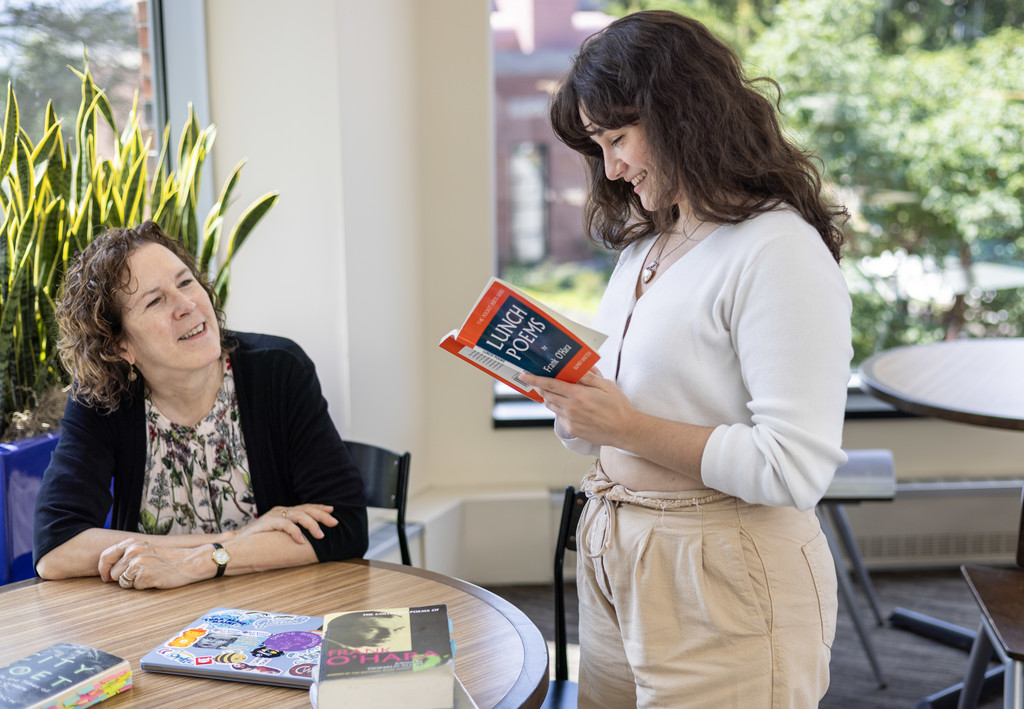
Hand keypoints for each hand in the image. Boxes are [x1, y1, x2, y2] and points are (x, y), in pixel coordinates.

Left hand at [99, 538, 205, 589]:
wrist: (190, 562)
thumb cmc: (167, 558)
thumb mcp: (145, 549)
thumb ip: (127, 555)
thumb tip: (107, 572)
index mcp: (132, 543)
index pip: (105, 557)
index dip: (103, 569)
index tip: (107, 577)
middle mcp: (133, 551)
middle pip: (113, 573)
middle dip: (122, 578)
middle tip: (140, 575)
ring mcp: (139, 563)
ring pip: (122, 582)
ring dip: (133, 583)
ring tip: (148, 576)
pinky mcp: (145, 575)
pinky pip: (135, 587)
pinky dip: (143, 586)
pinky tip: (154, 579)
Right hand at [235, 504, 337, 543]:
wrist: (235, 544)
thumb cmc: (258, 540)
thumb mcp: (278, 534)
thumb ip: (291, 531)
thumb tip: (309, 537)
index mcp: (284, 512)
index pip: (305, 507)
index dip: (319, 508)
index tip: (332, 511)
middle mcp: (280, 511)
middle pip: (305, 509)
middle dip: (321, 515)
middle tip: (334, 523)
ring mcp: (273, 515)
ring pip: (298, 515)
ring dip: (312, 525)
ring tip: (321, 535)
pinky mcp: (266, 523)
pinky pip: (285, 525)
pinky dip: (295, 532)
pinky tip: (302, 540)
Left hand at [521, 368, 637, 447]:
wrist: (624, 430)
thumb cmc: (618, 407)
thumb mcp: (606, 386)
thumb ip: (589, 377)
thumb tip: (577, 367)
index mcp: (578, 395)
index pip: (551, 385)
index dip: (536, 379)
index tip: (525, 376)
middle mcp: (571, 408)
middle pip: (547, 395)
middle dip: (541, 387)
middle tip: (539, 381)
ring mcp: (570, 421)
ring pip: (552, 406)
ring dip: (550, 398)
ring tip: (557, 393)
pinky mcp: (573, 430)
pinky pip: (560, 417)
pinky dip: (560, 410)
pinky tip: (570, 406)